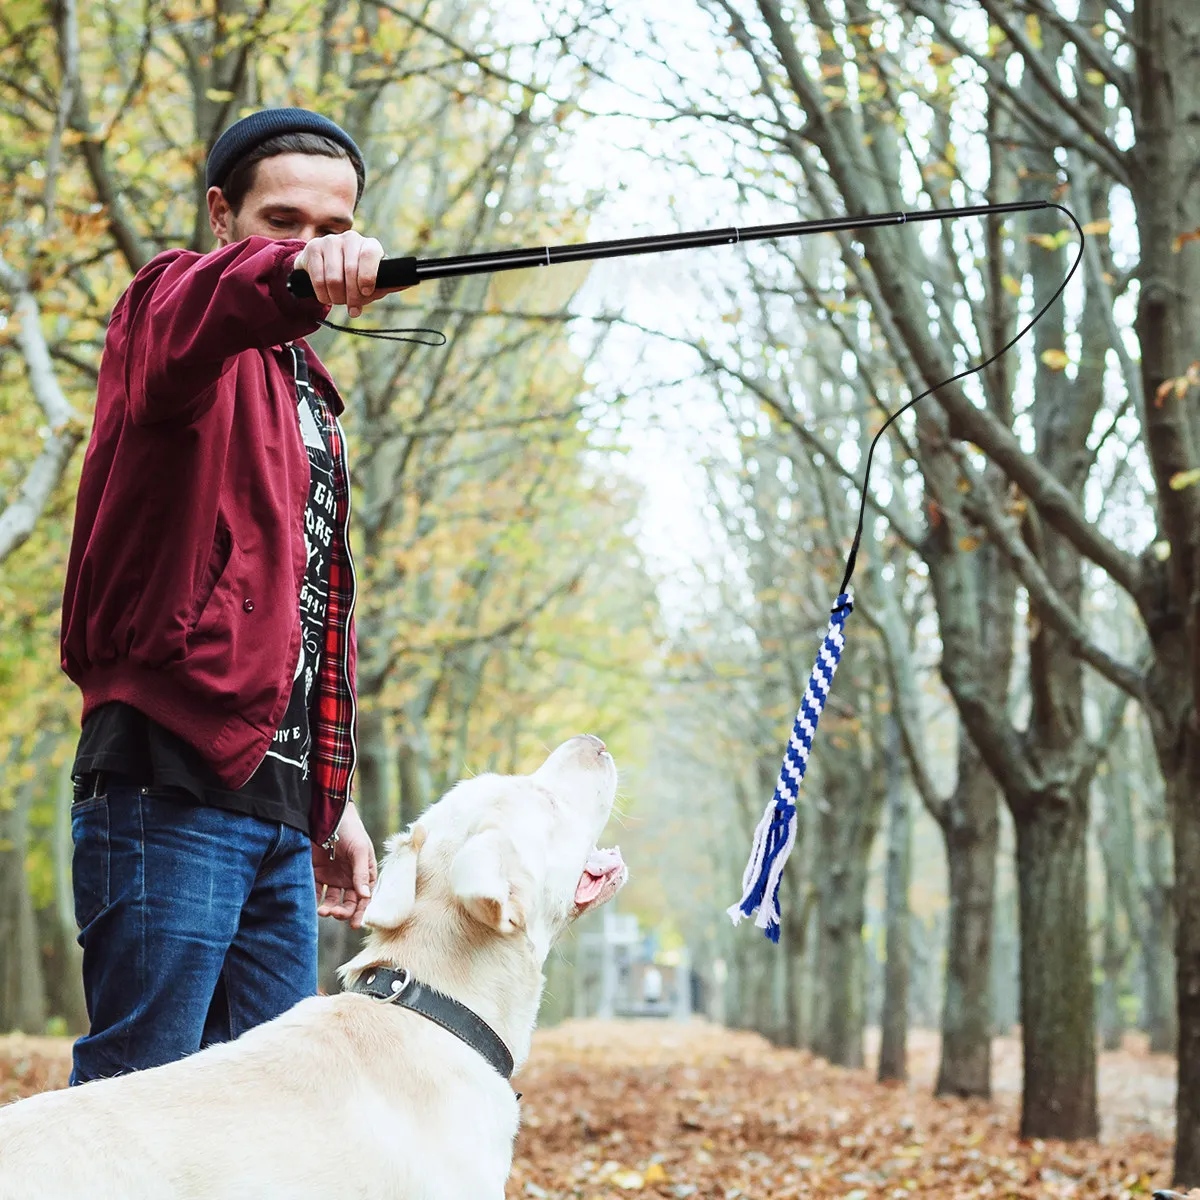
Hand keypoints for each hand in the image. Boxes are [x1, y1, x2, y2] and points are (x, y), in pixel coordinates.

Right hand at [292, 232, 387, 318]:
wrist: (325, 268)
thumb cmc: (355, 277)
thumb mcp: (374, 282)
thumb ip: (388, 284)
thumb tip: (407, 283)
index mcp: (369, 245)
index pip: (369, 255)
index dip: (368, 276)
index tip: (366, 292)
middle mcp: (351, 239)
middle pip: (350, 271)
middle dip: (352, 295)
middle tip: (352, 306)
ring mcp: (330, 241)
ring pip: (333, 278)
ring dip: (336, 297)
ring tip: (339, 300)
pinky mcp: (313, 248)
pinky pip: (318, 278)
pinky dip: (323, 294)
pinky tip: (326, 296)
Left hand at [313, 802, 377, 928]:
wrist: (327, 814)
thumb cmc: (350, 829)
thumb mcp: (359, 849)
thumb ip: (361, 873)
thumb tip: (365, 896)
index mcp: (364, 873)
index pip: (365, 897)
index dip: (361, 911)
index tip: (356, 924)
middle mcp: (349, 878)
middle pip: (348, 902)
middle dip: (344, 912)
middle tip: (336, 914)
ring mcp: (333, 876)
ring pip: (332, 900)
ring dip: (330, 909)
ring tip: (324, 911)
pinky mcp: (316, 873)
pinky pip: (316, 892)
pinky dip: (315, 901)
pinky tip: (314, 906)